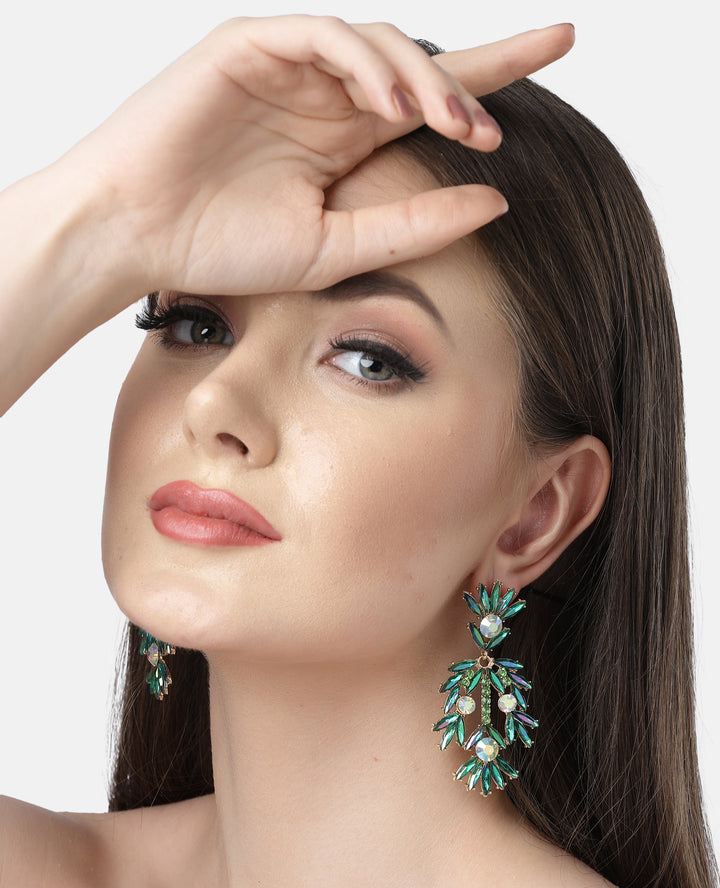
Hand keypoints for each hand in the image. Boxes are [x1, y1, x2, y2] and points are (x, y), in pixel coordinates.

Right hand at [59, 16, 573, 296]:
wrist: (136, 237)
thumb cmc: (220, 247)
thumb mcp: (336, 247)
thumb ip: (412, 225)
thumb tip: (497, 199)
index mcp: (345, 141)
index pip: (433, 101)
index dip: (496, 75)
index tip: (562, 49)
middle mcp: (327, 96)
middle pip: (420, 64)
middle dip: (473, 80)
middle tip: (496, 128)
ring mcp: (289, 66)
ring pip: (379, 44)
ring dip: (422, 79)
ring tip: (450, 122)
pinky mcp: (251, 44)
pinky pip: (322, 35)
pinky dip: (363, 62)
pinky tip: (392, 102)